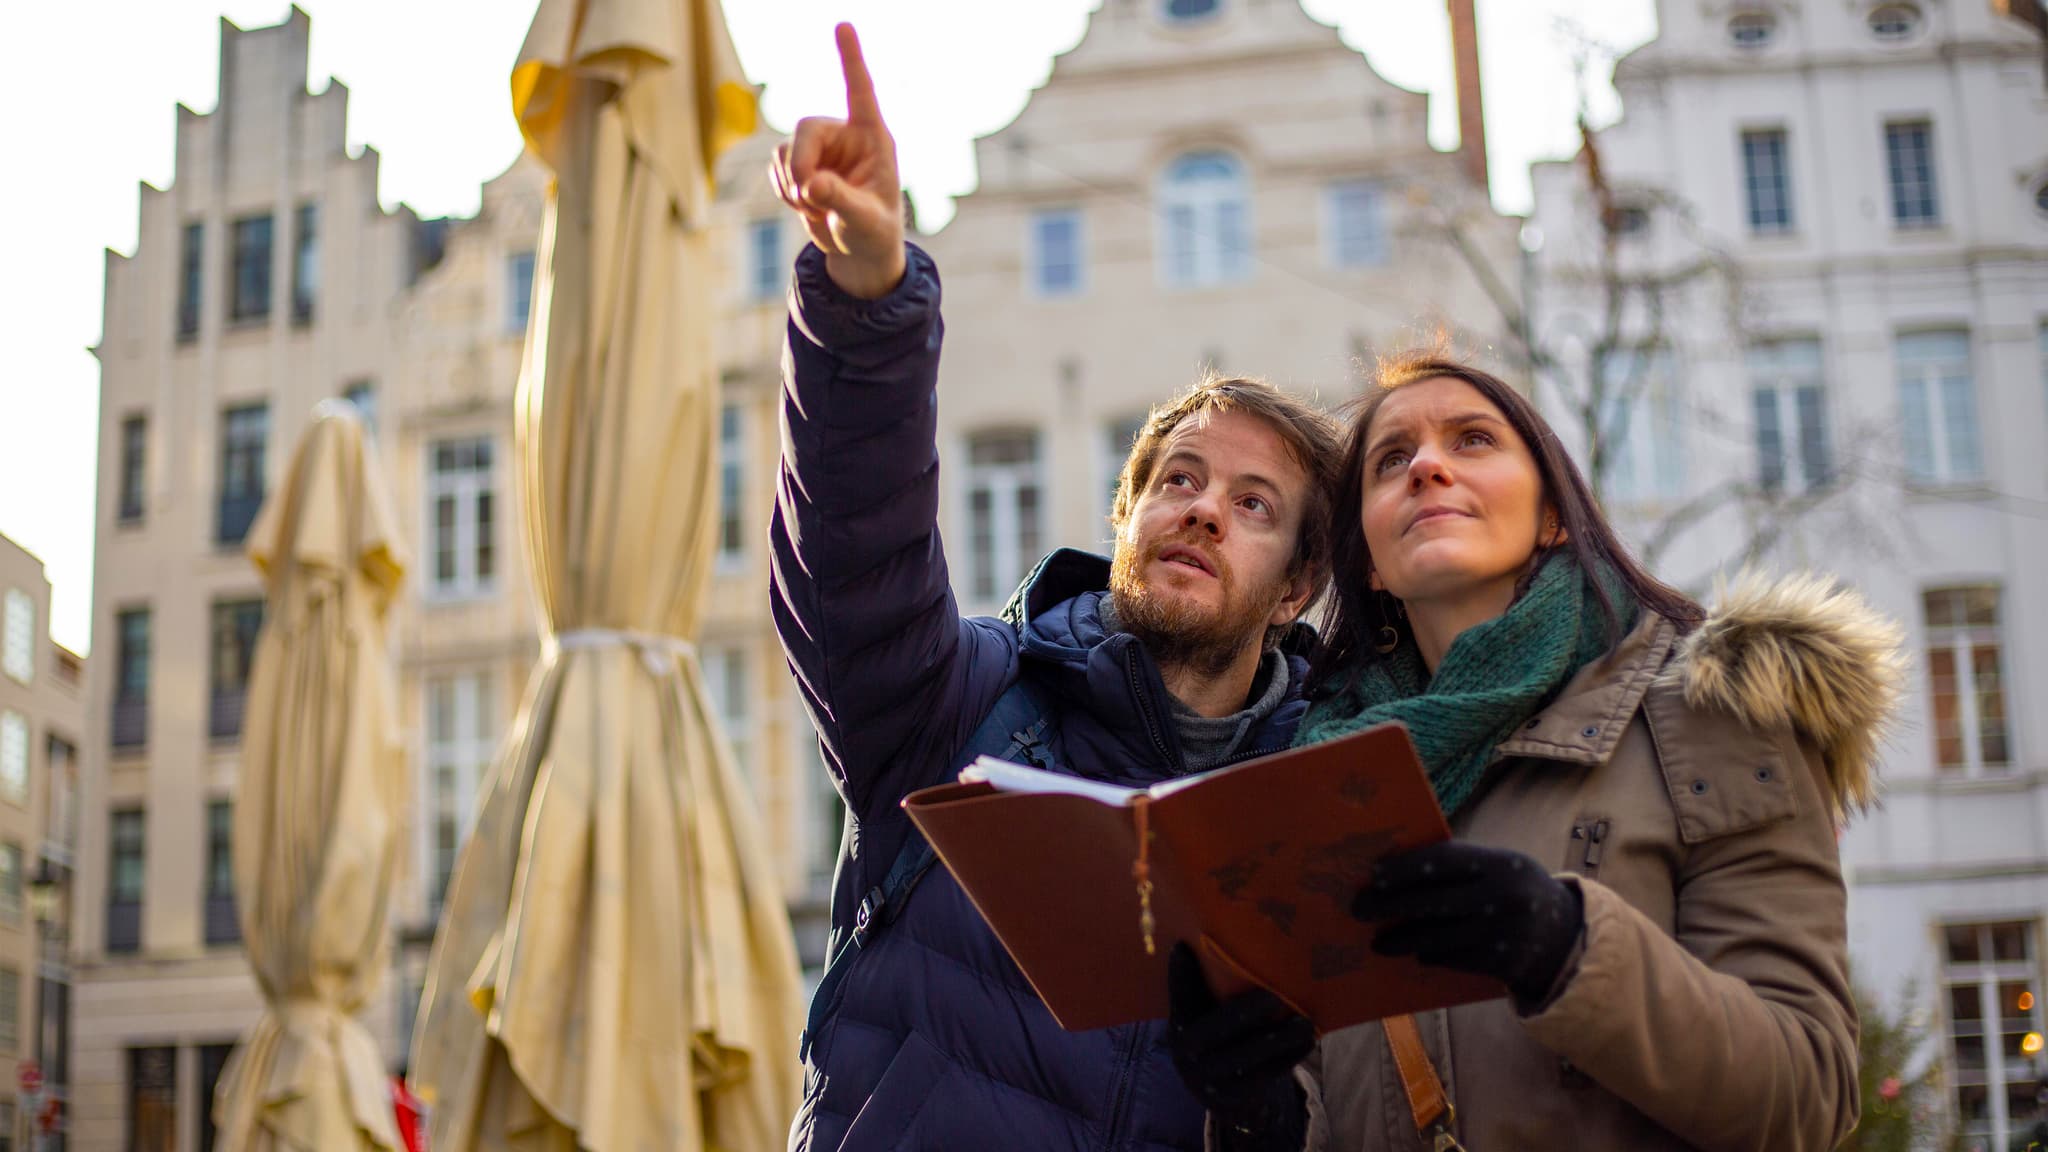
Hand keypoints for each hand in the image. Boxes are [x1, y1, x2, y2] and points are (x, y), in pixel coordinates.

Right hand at [768, 23, 905, 298]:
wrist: (859, 251)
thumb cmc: (874, 233)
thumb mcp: (865, 221)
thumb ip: (840, 200)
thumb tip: (811, 184)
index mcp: (874, 138)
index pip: (860, 92)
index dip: (851, 59)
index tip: (844, 24)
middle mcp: (845, 136)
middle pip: (805, 128)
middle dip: (799, 164)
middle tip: (807, 198)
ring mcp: (820, 148)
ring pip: (785, 151)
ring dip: (792, 185)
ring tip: (816, 211)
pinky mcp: (799, 162)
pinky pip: (777, 167)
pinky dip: (784, 191)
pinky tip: (806, 208)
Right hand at [1167, 942, 1311, 1148]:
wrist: (1221, 1094)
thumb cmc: (1219, 1038)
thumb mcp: (1204, 1015)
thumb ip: (1205, 987)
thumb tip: (1201, 941)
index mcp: (1178, 1026)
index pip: (1177, 996)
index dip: (1178, 975)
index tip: (1183, 947)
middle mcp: (1186, 1055)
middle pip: (1216, 1031)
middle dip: (1245, 1012)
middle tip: (1274, 996)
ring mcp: (1208, 1080)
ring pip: (1246, 1057)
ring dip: (1279, 1039)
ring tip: (1305, 1022)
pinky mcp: (1233, 1097)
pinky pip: (1264, 1076)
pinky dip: (1288, 1058)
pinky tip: (1306, 1042)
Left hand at [1352, 841, 1583, 1006]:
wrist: (1565, 935)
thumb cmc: (1514, 889)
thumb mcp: (1499, 867)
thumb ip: (1459, 866)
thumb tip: (1393, 870)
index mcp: (1501, 863)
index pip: (1442, 861)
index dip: (1404, 867)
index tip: (1373, 874)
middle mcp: (1503, 896)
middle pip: (1432, 901)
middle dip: (1389, 905)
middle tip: (1358, 908)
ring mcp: (1504, 933)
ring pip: (1437, 937)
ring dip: (1401, 940)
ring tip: (1378, 942)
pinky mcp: (1502, 964)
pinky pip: (1453, 959)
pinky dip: (1431, 955)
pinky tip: (1417, 952)